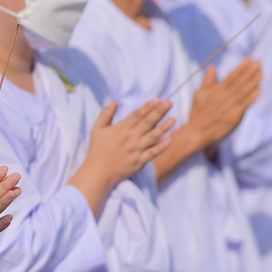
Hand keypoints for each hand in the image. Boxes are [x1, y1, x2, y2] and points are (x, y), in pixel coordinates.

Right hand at [69, 99, 173, 213]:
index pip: (137, 115)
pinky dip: (161, 147)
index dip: (147, 107)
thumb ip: (105, 115)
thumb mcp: (97, 129)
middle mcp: (130, 138)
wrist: (98, 172)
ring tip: (174, 119)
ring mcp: (136, 150)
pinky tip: (169, 140)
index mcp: (121, 129)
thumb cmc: (97, 150)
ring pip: (153, 137)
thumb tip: (113, 102)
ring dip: (164, 127)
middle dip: (159, 112)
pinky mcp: (140, 161)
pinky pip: (153, 153)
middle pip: (147, 123)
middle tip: (169, 103)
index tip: (157, 100)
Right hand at [187, 60, 261, 146]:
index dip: (241, 67)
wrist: (197, 132)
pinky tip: (259, 90)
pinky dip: (252, 97)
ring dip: (253, 82)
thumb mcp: (199, 94)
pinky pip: (244, 105)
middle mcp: (223, 97)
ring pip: (243, 92)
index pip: (231, 76)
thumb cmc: (198, 113)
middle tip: (259, 62)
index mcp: (215, 91)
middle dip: (250, 71)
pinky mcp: (234, 117)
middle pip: (239, 82)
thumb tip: (212, 67)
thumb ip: (207, 81)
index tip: (250, 59)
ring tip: (262, 73)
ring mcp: (229, 107)